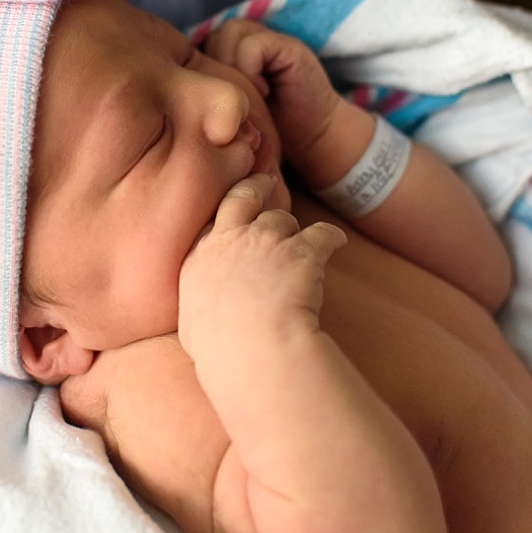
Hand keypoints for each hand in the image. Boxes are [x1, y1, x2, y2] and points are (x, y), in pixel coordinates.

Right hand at [178, 175, 346, 367]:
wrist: (252, 350)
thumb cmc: (220, 349)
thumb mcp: (193, 325)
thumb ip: (198, 305)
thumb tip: (203, 312)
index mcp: (201, 259)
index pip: (213, 223)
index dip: (226, 212)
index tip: (235, 209)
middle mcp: (232, 240)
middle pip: (244, 197)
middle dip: (256, 187)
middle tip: (266, 182)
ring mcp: (268, 242)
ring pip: (283, 217)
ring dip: (292, 227)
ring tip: (301, 241)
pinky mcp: (303, 252)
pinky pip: (323, 234)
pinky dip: (332, 237)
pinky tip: (338, 241)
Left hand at [202, 19, 346, 173]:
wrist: (314, 136)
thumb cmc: (270, 132)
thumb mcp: (229, 119)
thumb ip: (205, 102)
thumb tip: (175, 98)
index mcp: (226, 56)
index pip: (194, 50)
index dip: (200, 77)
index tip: (213, 107)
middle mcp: (244, 41)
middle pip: (207, 39)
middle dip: (214, 73)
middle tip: (229, 103)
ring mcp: (266, 39)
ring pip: (226, 36)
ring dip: (233, 71)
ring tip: (249, 97)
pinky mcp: (286, 45)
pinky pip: (251, 48)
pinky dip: (252, 71)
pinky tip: (264, 93)